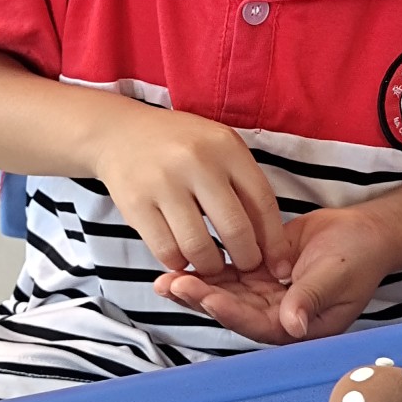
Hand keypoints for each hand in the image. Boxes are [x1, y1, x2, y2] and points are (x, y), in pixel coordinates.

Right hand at [90, 101, 290, 283]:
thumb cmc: (182, 146)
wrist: (121, 133)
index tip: (280, 264)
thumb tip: (274, 242)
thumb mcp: (219, 148)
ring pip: (199, 247)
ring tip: (213, 265)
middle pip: (235, 229)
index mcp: (225, 146)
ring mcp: (163, 183)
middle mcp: (196, 162)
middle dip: (247, 260)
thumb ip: (244, 184)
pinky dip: (179, 263)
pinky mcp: (136, 204)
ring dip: (211, 266)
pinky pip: (166, 251)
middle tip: (246, 268)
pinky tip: (183, 257)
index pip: (262, 202)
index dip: (274, 240)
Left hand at [154, 204, 393, 345]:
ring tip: (165, 279)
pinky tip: (182, 262)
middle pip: (232, 310)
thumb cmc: (360, 258)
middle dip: (201, 299)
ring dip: (196, 287)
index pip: (256, 324)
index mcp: (296, 326)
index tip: (207, 297)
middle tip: (172, 285)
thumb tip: (292, 323)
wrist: (365, 234)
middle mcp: (276, 315)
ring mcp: (265, 294)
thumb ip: (310, 298)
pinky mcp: (258, 273)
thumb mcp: (337, 276)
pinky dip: (208, 269)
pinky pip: (229, 273)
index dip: (230, 311)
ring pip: (225, 293)